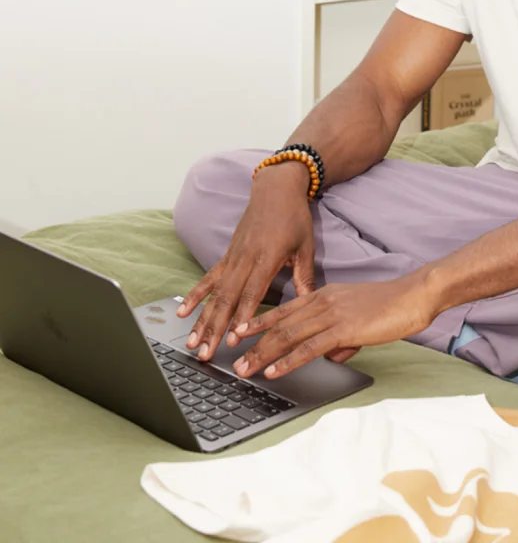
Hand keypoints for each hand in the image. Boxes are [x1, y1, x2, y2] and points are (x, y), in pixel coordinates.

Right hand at [176, 162, 316, 359]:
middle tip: (206, 353)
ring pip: (215, 293)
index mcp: (268, 257)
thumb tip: (308, 302)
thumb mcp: (305, 245)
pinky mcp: (227, 254)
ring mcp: (233, 257)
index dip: (243, 315)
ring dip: (202, 319)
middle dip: (216, 328)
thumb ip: (304, 276)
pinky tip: (182, 312)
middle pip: (228, 298)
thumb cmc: (294, 217)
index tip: (234, 337)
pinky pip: (209, 278)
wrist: (276, 189)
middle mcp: (246, 258)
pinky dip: (195, 296)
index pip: (252, 291)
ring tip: (192, 342)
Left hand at [231, 276, 436, 379]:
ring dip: (264, 355)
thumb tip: (331, 355)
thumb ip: (341, 336)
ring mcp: (332, 314)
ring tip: (245, 370)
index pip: (285, 309)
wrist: (412, 296)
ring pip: (289, 336)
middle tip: (235, 362)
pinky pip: (309, 347)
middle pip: (281, 325)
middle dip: (254, 344)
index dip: (260, 322)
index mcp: (325, 295)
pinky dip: (288, 360)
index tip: (241, 332)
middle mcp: (323, 301)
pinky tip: (275, 371)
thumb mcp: (359, 319)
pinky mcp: (344, 328)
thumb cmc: (391, 306)